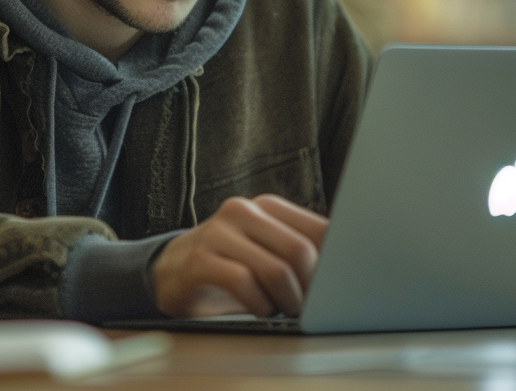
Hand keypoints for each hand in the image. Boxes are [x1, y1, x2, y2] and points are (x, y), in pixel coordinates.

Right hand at [151, 194, 327, 317]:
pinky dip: (259, 304)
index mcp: (268, 206)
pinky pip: (244, 283)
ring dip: (286, 301)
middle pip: (301, 251)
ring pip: (276, 270)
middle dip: (310, 289)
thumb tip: (344, 273)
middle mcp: (244, 210)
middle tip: (305, 306)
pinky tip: (259, 308)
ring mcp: (219, 232)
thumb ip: (299, 254)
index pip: (320, 230)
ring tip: (281, 309)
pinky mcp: (199, 258)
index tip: (331, 288)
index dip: (333, 265)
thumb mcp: (266, 252)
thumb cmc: (230, 266)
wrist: (171, 271)